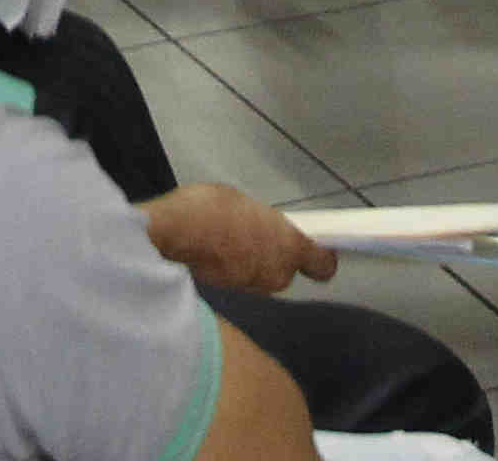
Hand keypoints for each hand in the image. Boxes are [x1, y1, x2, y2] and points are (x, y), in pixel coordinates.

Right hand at [139, 184, 335, 293]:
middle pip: (287, 269)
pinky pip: (241, 279)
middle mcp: (277, 274)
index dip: (319, 256)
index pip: (323, 266)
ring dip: (253, 262)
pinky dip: (233, 269)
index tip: (312, 245)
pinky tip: (216, 252)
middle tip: (257, 233)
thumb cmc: (214, 209)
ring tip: (230, 239)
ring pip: (263, 276)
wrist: (174, 235)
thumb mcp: (247, 204)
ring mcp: (253, 287)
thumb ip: (265, 224)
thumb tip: (262, 230)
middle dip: (275, 255)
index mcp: (289, 247)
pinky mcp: (230, 293)